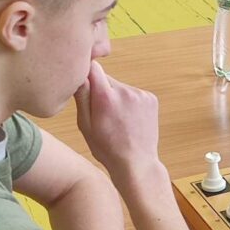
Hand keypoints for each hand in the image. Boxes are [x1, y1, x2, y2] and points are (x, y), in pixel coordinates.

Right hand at [75, 61, 160, 175]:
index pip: (92, 67)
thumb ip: (81, 96)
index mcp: (106, 97)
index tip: (83, 81)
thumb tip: (78, 73)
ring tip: (116, 119)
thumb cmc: (107, 148)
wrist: (137, 163)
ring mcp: (141, 94)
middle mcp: (125, 91)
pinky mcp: (151, 98)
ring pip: (120, 86)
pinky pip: (133, 93)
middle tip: (100, 112)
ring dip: (115, 97)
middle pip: (106, 78)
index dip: (86, 72)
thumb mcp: (85, 125)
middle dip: (100, 90)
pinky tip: (128, 120)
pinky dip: (128, 102)